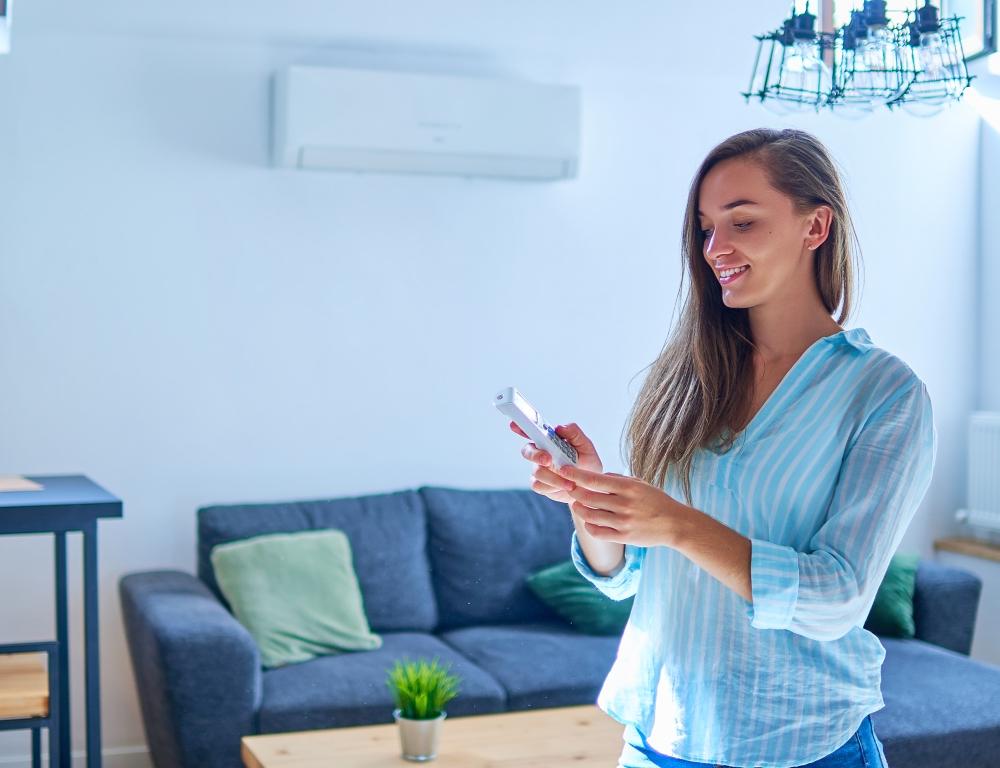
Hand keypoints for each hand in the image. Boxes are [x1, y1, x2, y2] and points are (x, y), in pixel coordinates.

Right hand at [510, 421, 602, 504]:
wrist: (590, 488)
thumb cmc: (588, 463)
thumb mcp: (586, 447)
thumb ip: (575, 434)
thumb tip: (559, 427)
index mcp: (550, 440)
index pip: (532, 431)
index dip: (521, 427)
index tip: (513, 424)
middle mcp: (541, 453)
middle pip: (527, 451)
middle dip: (536, 455)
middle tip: (548, 460)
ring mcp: (539, 469)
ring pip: (536, 471)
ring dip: (554, 478)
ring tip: (571, 483)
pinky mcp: (540, 484)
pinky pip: (539, 485)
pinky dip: (553, 487)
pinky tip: (566, 487)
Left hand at [553, 464, 689, 547]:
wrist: (674, 524)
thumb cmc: (655, 500)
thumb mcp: (639, 483)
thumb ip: (616, 480)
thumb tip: (593, 477)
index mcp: (628, 487)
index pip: (594, 480)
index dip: (576, 475)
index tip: (564, 470)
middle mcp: (624, 504)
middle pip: (588, 498)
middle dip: (574, 491)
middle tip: (569, 488)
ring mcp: (623, 522)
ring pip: (589, 515)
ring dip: (578, 509)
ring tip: (576, 504)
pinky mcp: (623, 536)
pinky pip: (597, 532)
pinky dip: (588, 526)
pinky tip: (588, 520)